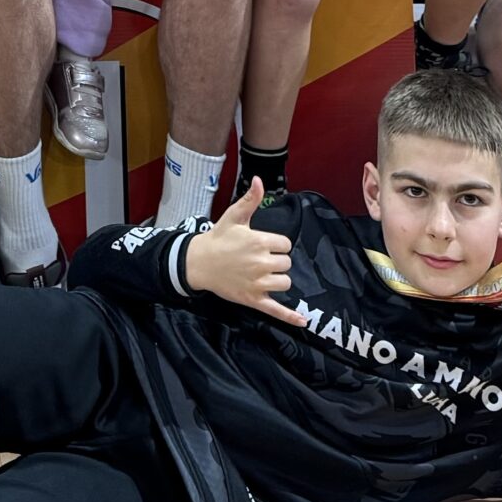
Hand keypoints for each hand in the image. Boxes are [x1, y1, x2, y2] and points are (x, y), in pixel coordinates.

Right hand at [183, 178, 305, 323]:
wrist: (199, 262)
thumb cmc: (218, 238)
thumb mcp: (234, 216)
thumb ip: (250, 200)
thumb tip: (259, 179)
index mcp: (258, 242)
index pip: (285, 244)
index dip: (277, 244)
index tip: (264, 244)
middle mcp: (260, 263)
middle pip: (286, 263)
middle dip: (276, 261)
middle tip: (259, 259)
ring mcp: (257, 284)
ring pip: (284, 283)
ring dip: (278, 279)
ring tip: (263, 274)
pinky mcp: (253, 300)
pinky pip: (276, 310)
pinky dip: (290, 317)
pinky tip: (303, 322)